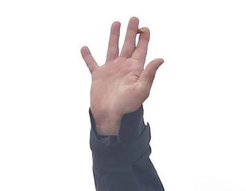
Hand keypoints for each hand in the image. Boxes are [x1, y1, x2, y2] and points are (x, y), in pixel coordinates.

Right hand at [81, 17, 162, 135]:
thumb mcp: (142, 90)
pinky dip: (87, 56)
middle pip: (128, 45)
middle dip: (131, 32)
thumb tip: (160, 59)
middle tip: (134, 18)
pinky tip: (85, 48)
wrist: (111, 116)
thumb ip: (149, 74)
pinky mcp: (98, 75)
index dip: (144, 38)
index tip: (145, 27)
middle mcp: (124, 67)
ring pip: (112, 48)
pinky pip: (91, 63)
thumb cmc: (128, 106)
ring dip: (114, 36)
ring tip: (116, 23)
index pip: (141, 50)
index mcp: (135, 69)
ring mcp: (111, 70)